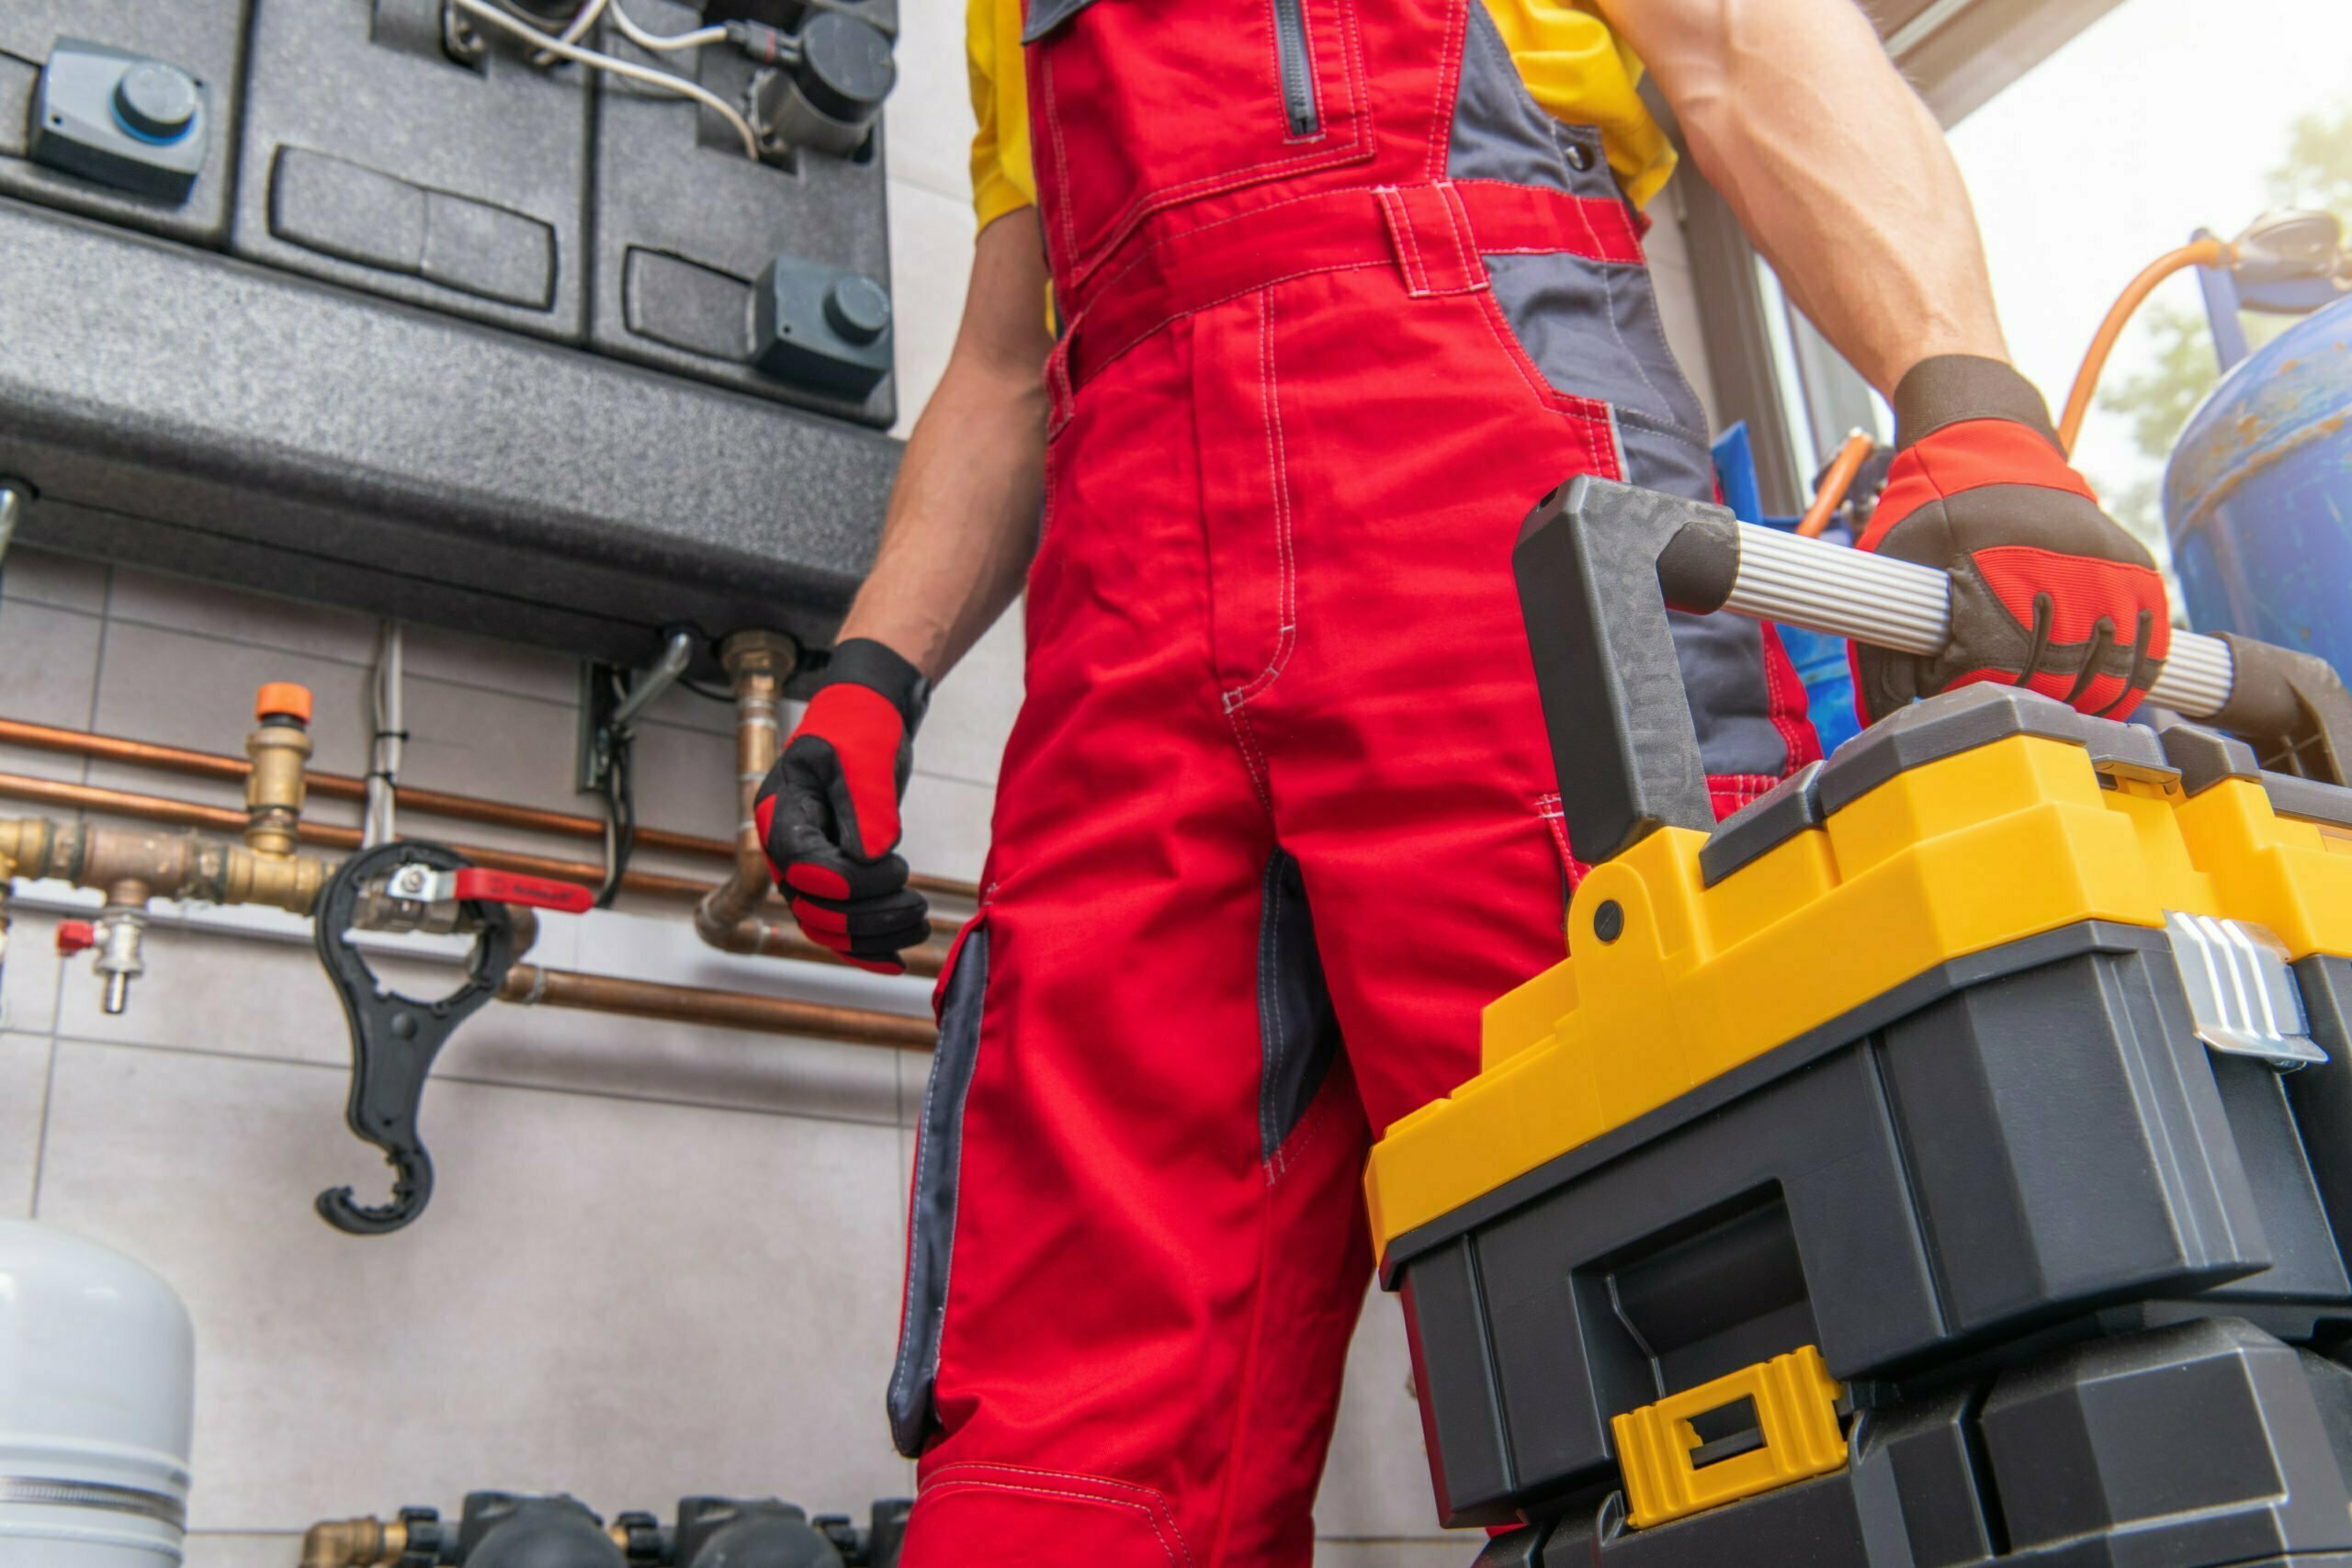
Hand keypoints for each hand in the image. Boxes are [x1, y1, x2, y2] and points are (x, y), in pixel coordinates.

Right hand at [754, 639, 931, 973]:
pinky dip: (866, 947)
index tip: (896, 869)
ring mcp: (807, 869)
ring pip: (827, 927)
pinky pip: (839, 927)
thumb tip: (872, 856)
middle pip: (813, 910)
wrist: (866, 721)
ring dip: (873, 936)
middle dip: (867, 918)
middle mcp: (786, 850)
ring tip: (921, 924)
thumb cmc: (860, 729)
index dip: (847, 884)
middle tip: (918, 906)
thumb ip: (865, 803)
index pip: (803, 871)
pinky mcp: (833, 879)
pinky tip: (898, 959)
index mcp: (781, 816)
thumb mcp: (863, 755)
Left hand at [1851, 355, 2169, 724]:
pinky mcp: (2135, 568)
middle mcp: (2057, 563)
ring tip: (2053, 713)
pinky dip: (2131, 680)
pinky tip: (2104, 695)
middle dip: (2026, 706)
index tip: (1956, 695)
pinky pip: (2149, 645)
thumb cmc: (1931, 515)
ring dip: (2083, 704)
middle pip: (2055, 678)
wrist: (1990, 448)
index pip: (1995, 668)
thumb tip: (1887, 722)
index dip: (1974, 695)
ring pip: (2109, 672)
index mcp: (1992, 564)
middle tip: (2003, 712)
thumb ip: (1882, 649)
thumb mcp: (1891, 568)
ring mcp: (2104, 566)